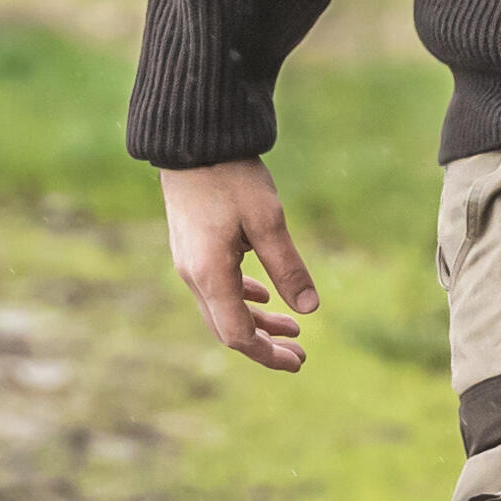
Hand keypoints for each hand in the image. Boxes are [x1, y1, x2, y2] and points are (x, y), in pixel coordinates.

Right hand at [158, 159, 321, 372]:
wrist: (193, 140)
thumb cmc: (231, 177)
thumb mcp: (268, 221)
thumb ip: (288, 268)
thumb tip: (311, 309)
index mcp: (210, 274)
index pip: (237, 335)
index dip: (267, 354)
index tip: (298, 361)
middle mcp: (194, 276)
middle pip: (227, 329)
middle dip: (264, 345)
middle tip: (300, 354)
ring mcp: (189, 262)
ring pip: (222, 309)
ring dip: (256, 322)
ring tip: (293, 328)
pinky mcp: (192, 248)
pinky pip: (216, 288)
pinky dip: (242, 299)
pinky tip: (263, 297)